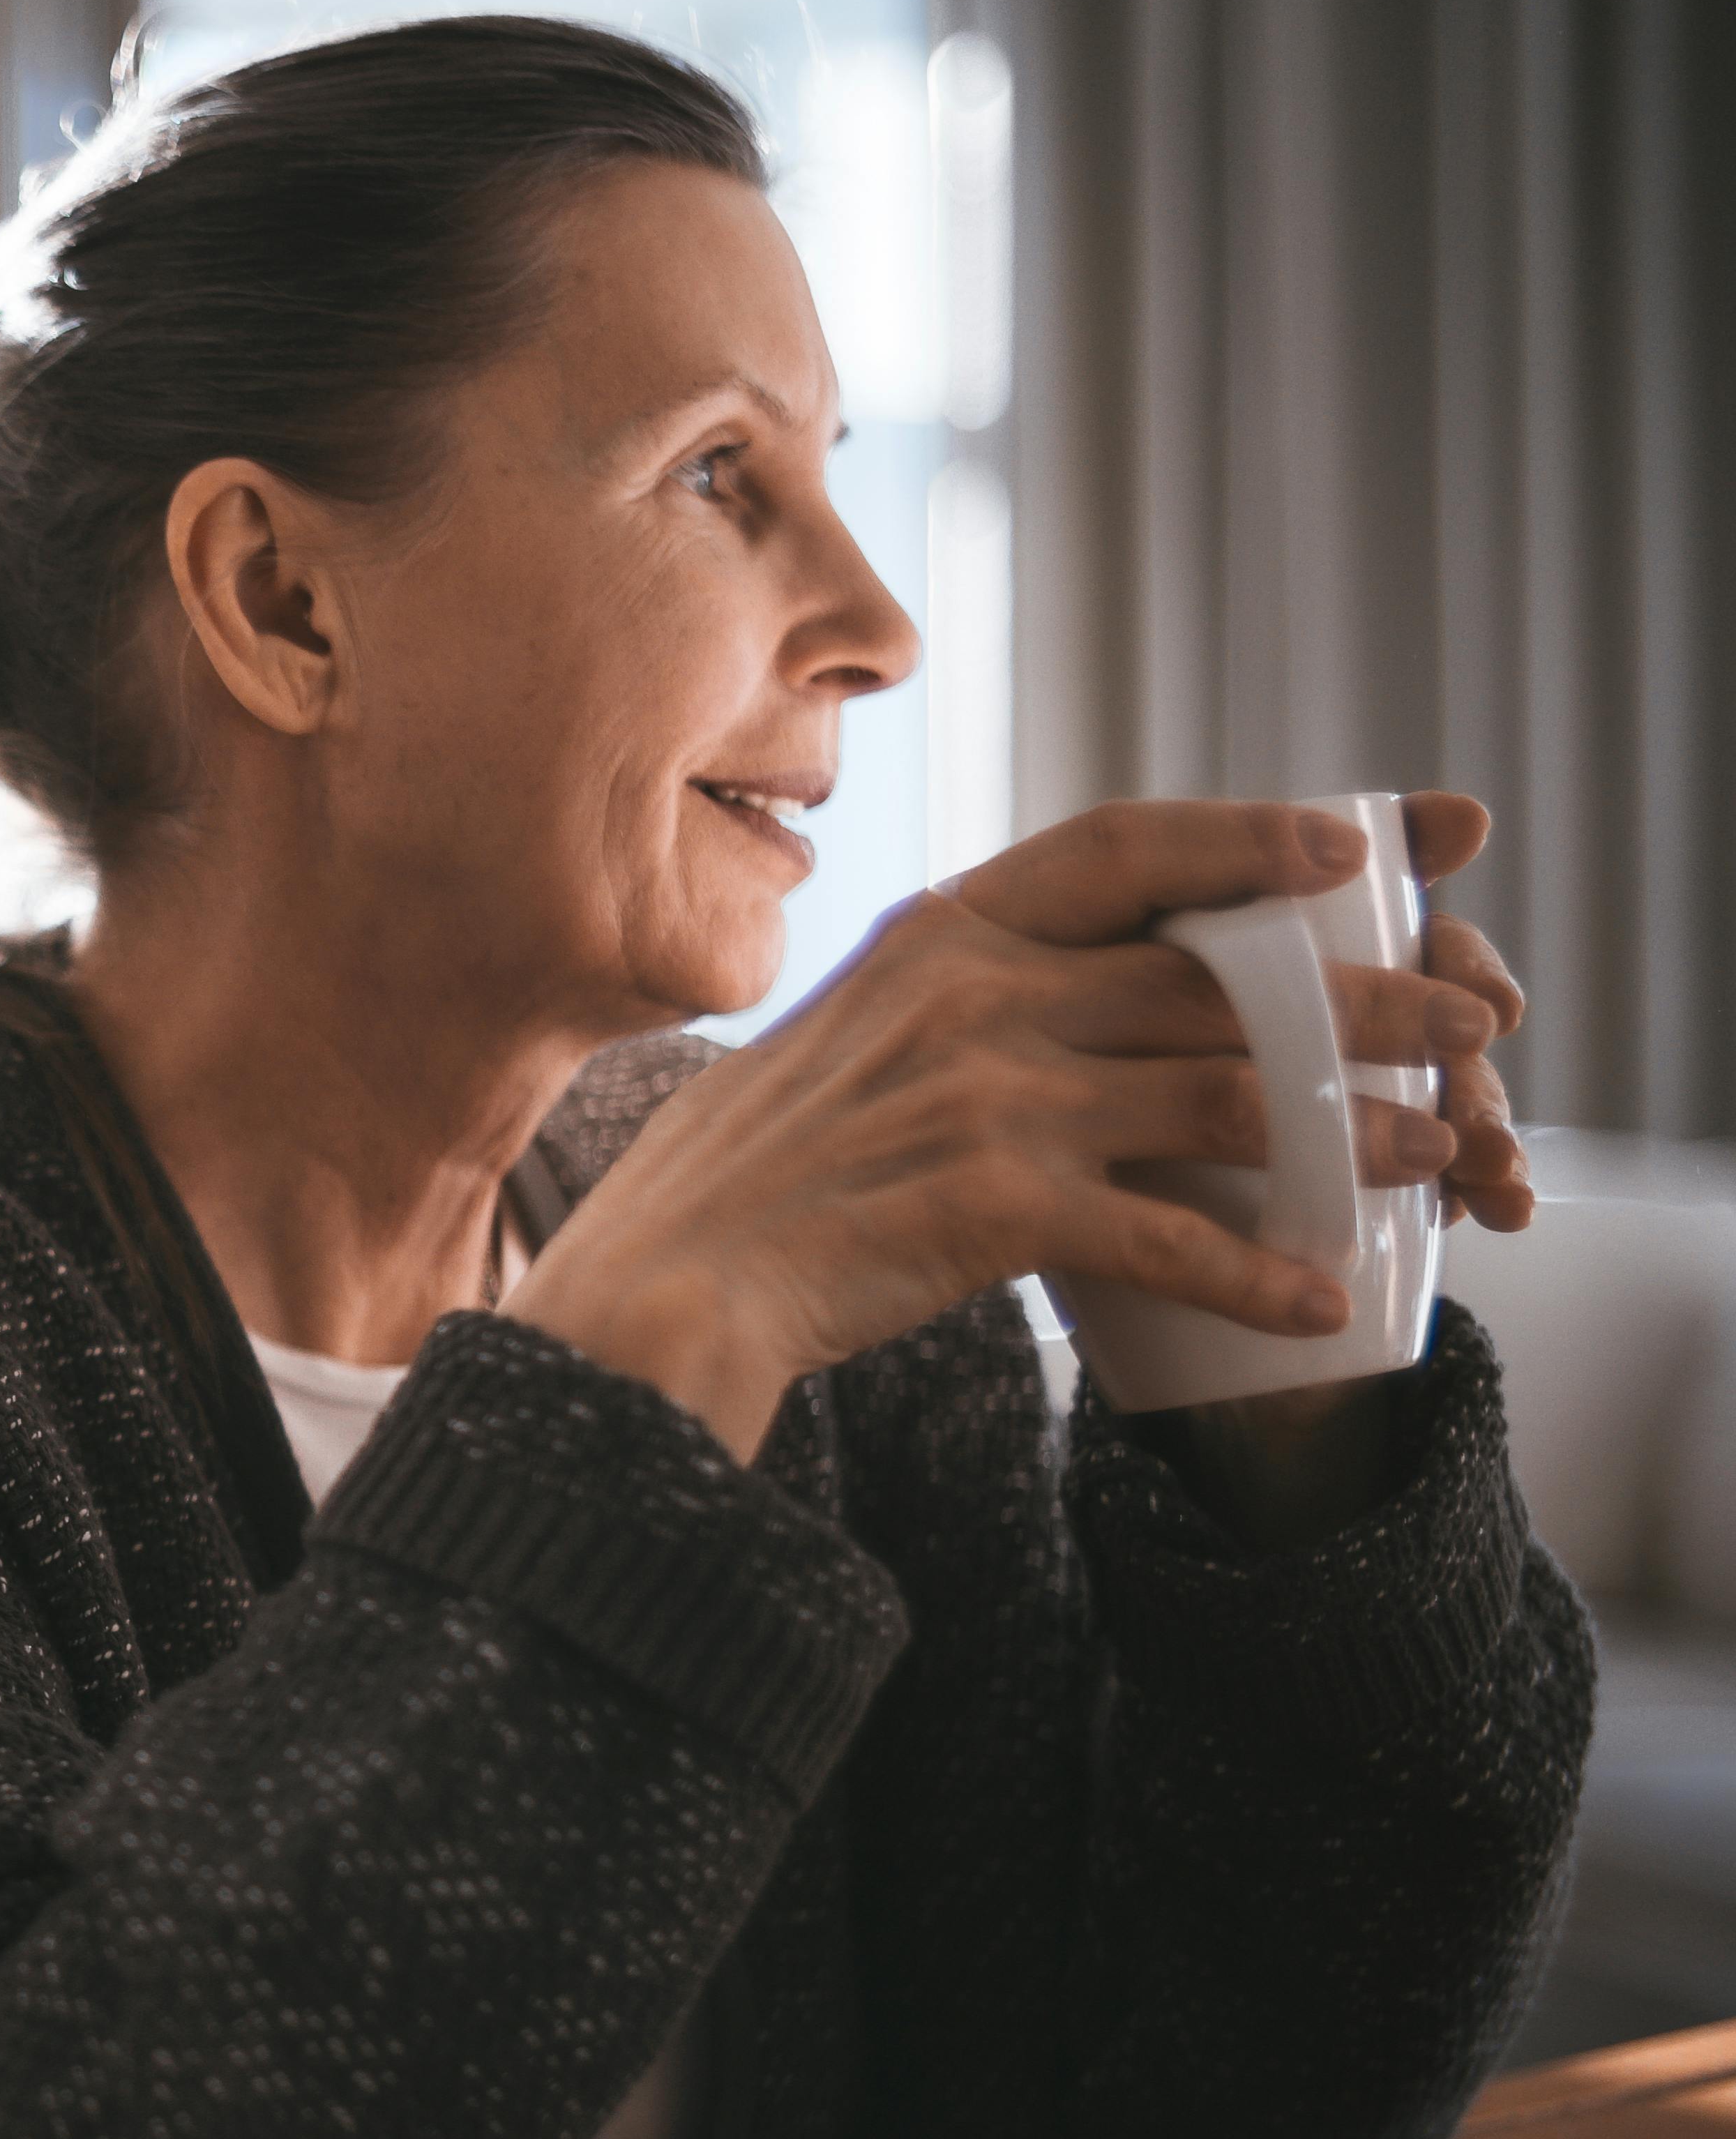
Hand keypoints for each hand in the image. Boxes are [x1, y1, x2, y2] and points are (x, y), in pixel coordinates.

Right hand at [506, 800, 1511, 1462]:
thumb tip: (1067, 992)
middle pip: (1216, 977)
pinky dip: (1256, 1274)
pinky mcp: (995, 1208)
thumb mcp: (842, 1036)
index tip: (1350, 846)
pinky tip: (1317, 1303)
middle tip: (1475, 1017)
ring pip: (1228, 1096)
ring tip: (1439, 1155)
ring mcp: (987, 1098)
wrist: (663, 1287)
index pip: (1122, 845)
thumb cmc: (747, 1178)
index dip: (1248, 835)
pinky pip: (1170, 1237)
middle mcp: (972, 996)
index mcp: (936, 936)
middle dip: (1365, 997)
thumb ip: (953, 1000)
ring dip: (1353, 1130)